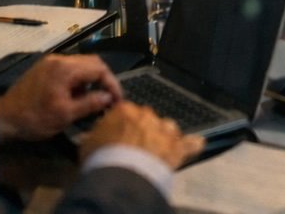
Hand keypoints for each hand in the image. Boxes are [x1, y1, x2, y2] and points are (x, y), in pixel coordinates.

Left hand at [0, 54, 121, 141]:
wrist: (3, 119)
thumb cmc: (35, 119)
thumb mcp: (65, 115)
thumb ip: (90, 103)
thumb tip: (109, 98)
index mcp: (66, 69)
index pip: (99, 69)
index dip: (112, 84)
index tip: (117, 100)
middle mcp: (59, 59)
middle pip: (91, 62)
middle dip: (103, 79)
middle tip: (109, 98)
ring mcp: (50, 62)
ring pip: (80, 64)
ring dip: (90, 79)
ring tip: (93, 98)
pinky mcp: (44, 68)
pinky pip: (68, 68)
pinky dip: (78, 79)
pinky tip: (76, 94)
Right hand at [79, 102, 201, 170]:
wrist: (122, 173)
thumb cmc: (101, 158)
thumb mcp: (89, 143)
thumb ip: (97, 135)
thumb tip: (97, 135)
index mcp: (124, 111)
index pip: (124, 112)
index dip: (122, 125)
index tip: (119, 135)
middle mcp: (147, 115)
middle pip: (147, 120)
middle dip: (143, 131)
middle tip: (135, 148)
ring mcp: (165, 129)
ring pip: (168, 129)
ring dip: (164, 138)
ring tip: (157, 152)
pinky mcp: (178, 147)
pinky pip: (191, 143)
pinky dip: (192, 145)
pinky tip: (196, 145)